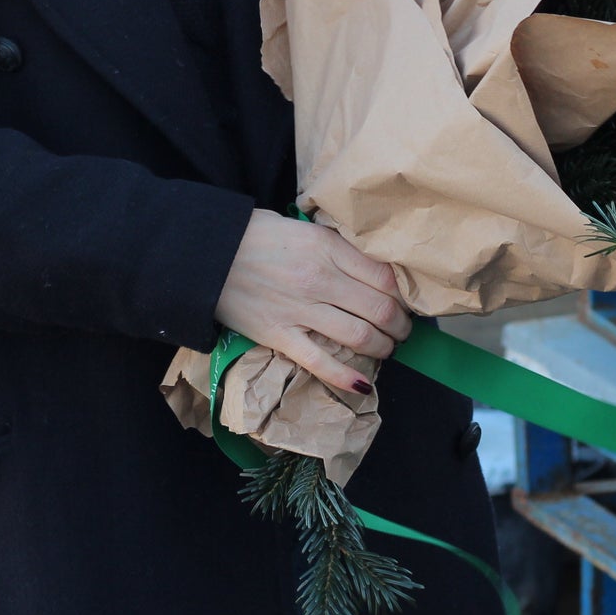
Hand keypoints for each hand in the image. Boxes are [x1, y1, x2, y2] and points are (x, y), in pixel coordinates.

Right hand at [214, 210, 411, 395]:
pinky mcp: (280, 336)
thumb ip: (338, 247)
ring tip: (387, 350)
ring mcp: (300, 310)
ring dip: (382, 348)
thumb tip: (373, 265)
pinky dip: (345, 377)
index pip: (385, 277)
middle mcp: (321, 279)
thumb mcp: (306, 229)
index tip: (407, 302)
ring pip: (359, 337)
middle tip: (403, 331)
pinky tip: (362, 385)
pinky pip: (320, 362)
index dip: (403, 295)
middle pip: (380, 309)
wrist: (209, 252)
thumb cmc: (258, 234)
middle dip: (400, 326)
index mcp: (328, 248)